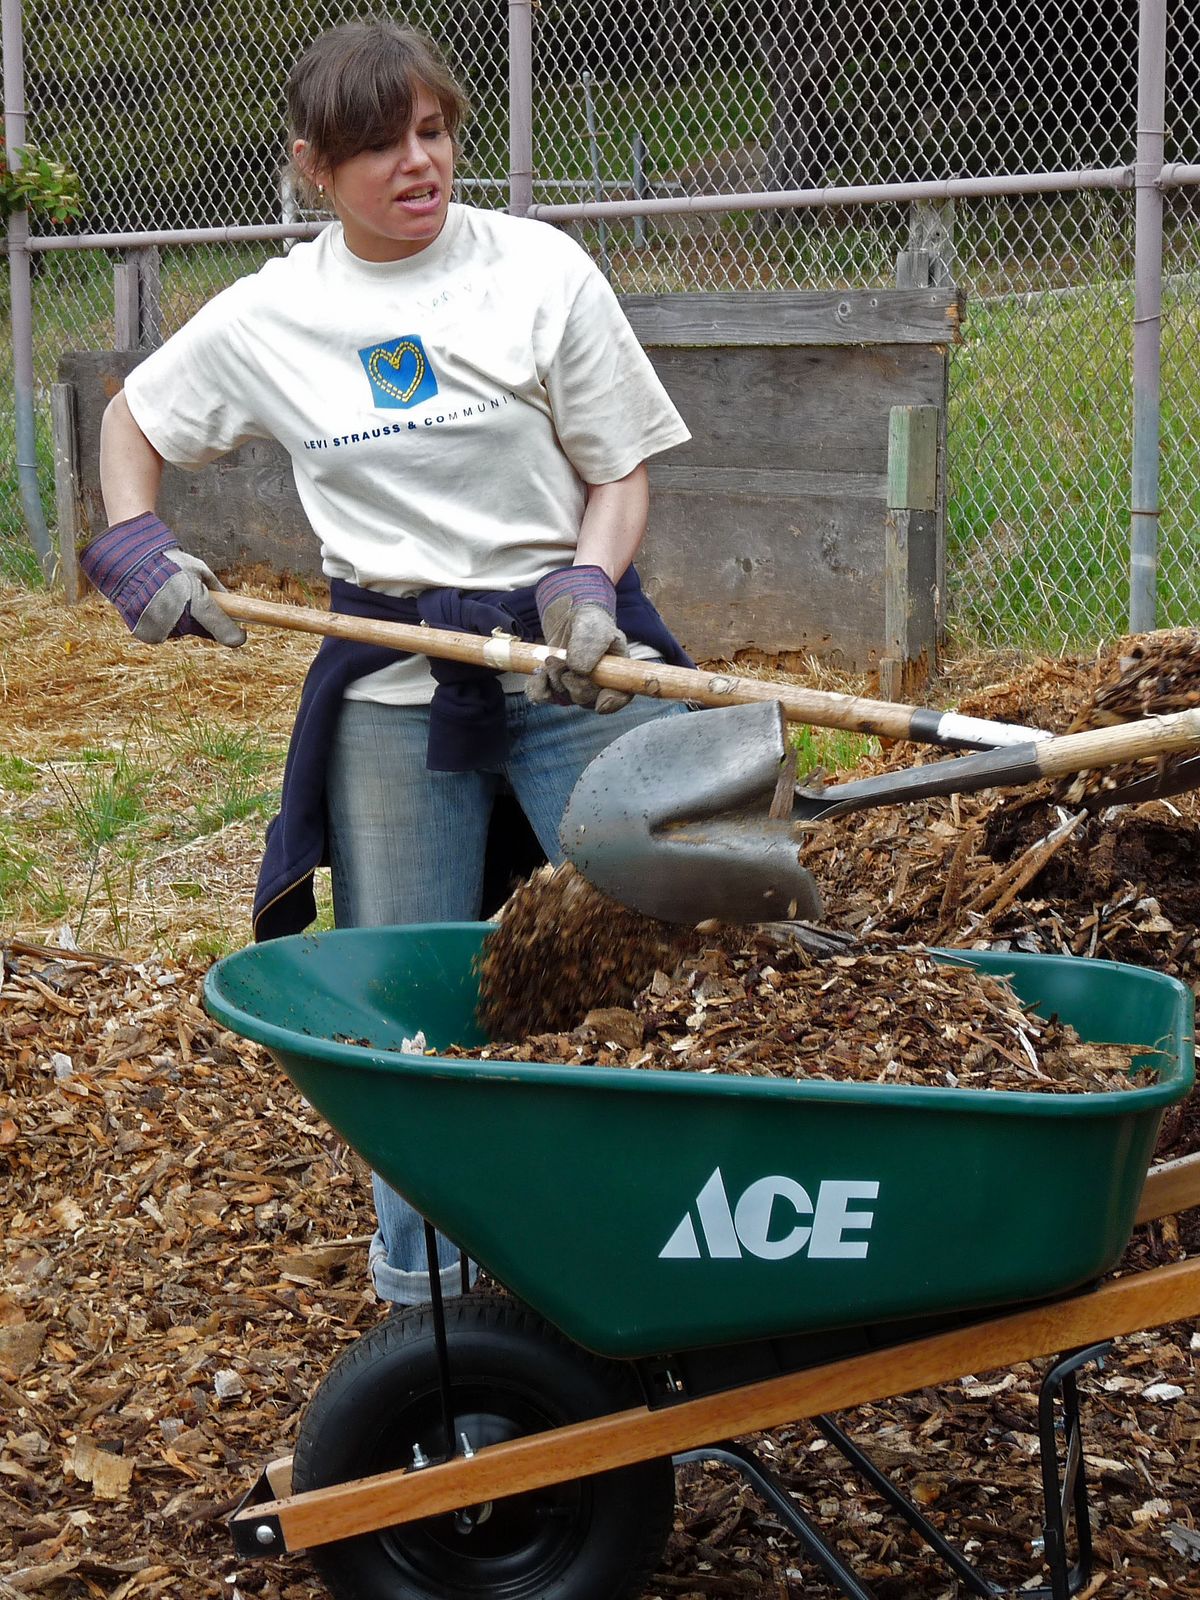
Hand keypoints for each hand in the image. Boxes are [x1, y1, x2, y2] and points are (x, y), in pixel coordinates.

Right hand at [79, 513, 246, 646]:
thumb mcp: (199, 569)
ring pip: (183, 631)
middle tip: (191, 599)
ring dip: (182, 619)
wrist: (127, 562)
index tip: (241, 636)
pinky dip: (164, 621)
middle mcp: (180, 619)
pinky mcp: (147, 634)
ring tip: (168, 595)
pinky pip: (164, 632)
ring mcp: (162, 628)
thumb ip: (216, 590)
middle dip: (203, 619)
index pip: (222, 629)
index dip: (234, 635)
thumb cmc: (168, 562)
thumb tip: (231, 605)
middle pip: (202, 630)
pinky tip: (156, 604)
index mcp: (196, 601)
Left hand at [527, 565, 631, 713]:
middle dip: (573, 681)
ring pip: (564, 698)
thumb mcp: (596, 627)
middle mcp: (597, 686)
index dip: (613, 703)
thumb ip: (592, 646)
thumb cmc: (590, 622)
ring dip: (554, 680)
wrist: (569, 617)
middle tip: (562, 661)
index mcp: (616, 673)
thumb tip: (578, 671)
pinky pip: (545, 697)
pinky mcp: (555, 687)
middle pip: (587, 699)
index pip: (620, 696)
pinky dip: (538, 687)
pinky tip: (539, 673)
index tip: (601, 702)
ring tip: (552, 659)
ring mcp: (575, 689)